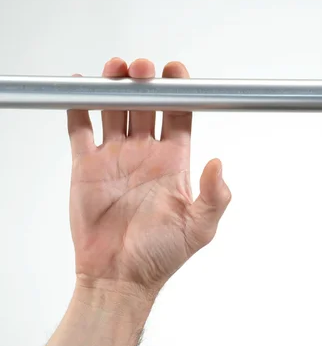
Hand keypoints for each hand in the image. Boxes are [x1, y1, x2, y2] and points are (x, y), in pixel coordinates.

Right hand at [67, 58, 230, 299]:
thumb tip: (219, 162)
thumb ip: (216, 196)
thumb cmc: (161, 256)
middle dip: (146, 81)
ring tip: (116, 70)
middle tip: (143, 68)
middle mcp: (145, 155)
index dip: (179, 91)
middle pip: (146, 105)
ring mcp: (115, 157)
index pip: (179, 115)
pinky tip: (82, 86)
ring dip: (115, 86)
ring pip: (114, 109)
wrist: (119, 277)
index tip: (177, 71)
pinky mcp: (86, 166)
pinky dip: (79, 105)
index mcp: (174, 163)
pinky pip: (80, 128)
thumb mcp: (200, 228)